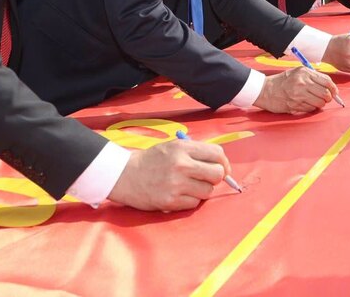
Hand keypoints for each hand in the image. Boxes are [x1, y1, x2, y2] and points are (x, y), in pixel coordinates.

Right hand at [108, 140, 228, 211]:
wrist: (126, 175)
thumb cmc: (153, 160)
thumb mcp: (173, 147)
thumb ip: (196, 152)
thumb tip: (222, 165)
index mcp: (183, 148)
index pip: (217, 154)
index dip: (224, 163)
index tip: (222, 168)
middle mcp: (181, 165)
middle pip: (217, 174)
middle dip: (216, 177)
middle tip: (206, 178)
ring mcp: (176, 184)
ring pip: (208, 191)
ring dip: (202, 190)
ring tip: (189, 186)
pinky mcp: (170, 201)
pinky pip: (194, 203)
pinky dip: (191, 200)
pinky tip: (180, 194)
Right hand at [254, 67, 336, 113]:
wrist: (265, 90)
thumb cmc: (283, 81)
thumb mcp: (298, 72)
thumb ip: (313, 77)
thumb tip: (330, 86)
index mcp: (305, 73)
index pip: (327, 81)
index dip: (333, 88)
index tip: (335, 92)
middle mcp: (302, 83)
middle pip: (325, 93)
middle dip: (329, 98)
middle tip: (327, 98)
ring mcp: (298, 95)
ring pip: (320, 103)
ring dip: (321, 104)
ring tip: (316, 101)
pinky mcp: (294, 105)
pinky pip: (310, 109)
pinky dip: (311, 108)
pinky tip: (305, 104)